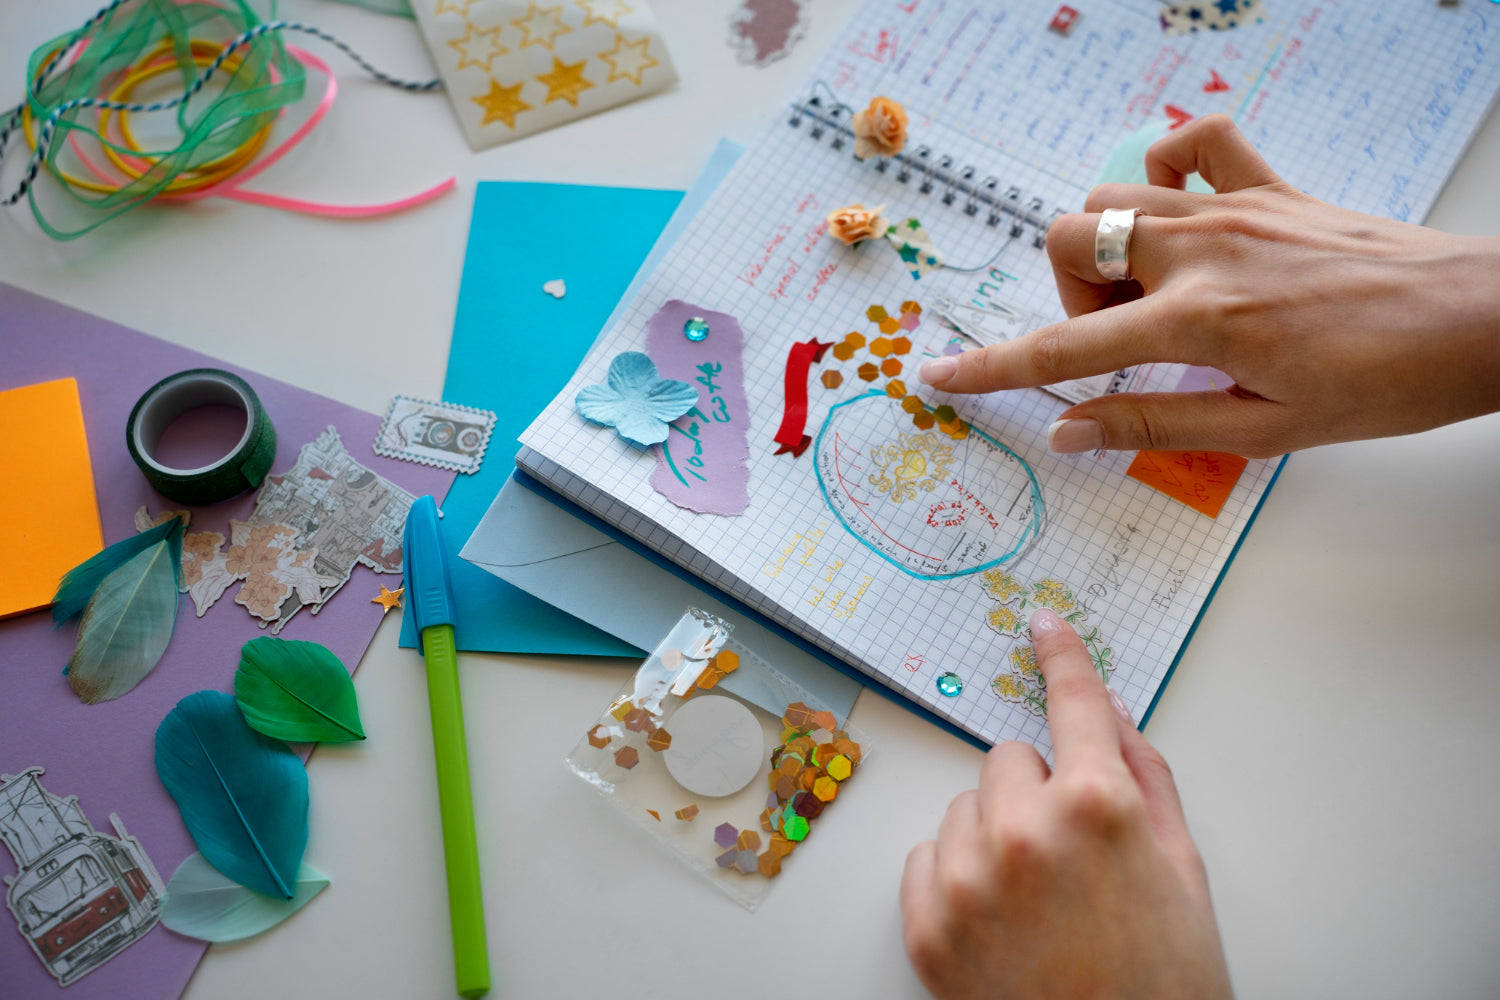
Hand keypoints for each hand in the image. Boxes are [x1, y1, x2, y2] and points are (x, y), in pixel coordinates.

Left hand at [900, 608, 1231, 999]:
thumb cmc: (1166, 981)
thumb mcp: (1182, 870)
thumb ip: (1143, 776)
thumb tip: (1108, 713)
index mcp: (1097, 808)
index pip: (1073, 704)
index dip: (1061, 657)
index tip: (1041, 623)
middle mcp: (1022, 832)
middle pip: (1008, 759)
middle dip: (1036, 791)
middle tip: (1071, 856)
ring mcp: (966, 881)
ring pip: (963, 809)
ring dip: (992, 836)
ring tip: (1038, 902)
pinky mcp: (926, 926)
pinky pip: (924, 859)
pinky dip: (954, 879)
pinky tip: (1000, 924)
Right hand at [918, 115, 1499, 457]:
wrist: (1480, 322)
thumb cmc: (1385, 386)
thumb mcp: (1263, 431)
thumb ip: (1152, 423)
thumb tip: (1067, 433)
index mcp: (1198, 323)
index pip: (1063, 349)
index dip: (993, 368)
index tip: (942, 374)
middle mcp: (1203, 252)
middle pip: (1072, 239)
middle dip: (1068, 293)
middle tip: (1117, 339)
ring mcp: (1236, 207)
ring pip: (1116, 194)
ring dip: (1109, 245)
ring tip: (1153, 293)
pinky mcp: (1271, 186)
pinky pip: (1196, 142)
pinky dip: (1170, 167)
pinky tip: (1182, 213)